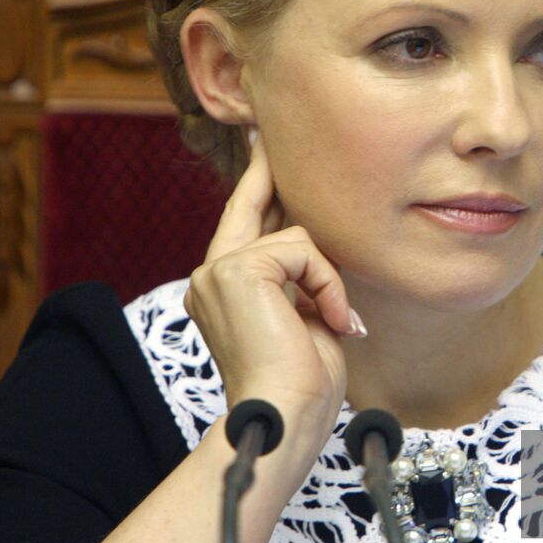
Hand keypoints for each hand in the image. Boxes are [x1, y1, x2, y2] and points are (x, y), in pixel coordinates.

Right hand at [184, 131, 360, 420]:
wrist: (286, 414)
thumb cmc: (302, 380)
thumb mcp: (305, 315)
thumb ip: (300, 274)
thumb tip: (314, 236)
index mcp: (223, 287)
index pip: (242, 222)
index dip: (256, 183)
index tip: (261, 145)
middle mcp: (211, 273)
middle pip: (250, 203)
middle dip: (267, 167)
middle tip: (266, 128)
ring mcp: (217, 269)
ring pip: (297, 234)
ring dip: (328, 278)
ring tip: (332, 321)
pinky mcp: (236, 268)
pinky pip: (305, 250)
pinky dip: (328, 284)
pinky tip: (329, 320)